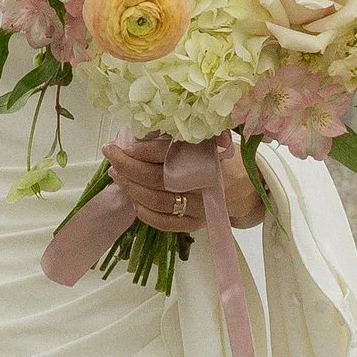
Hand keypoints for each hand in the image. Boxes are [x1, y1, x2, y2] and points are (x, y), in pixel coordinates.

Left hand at [104, 134, 262, 235]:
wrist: (245, 188)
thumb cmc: (220, 160)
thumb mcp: (208, 141)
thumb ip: (182, 137)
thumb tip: (144, 131)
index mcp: (207, 158)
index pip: (170, 155)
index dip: (144, 151)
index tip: (124, 145)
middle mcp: (202, 185)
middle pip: (157, 180)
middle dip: (128, 167)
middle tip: (111, 155)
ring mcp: (198, 208)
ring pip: (157, 202)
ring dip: (131, 188)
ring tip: (116, 174)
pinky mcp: (194, 224)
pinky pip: (164, 223)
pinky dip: (145, 213)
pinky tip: (133, 200)